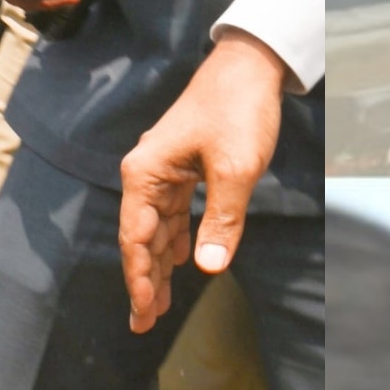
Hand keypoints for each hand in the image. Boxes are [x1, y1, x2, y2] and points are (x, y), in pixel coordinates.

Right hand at [117, 26, 286, 333]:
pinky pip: (175, 212)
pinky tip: (182, 261)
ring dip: (160, 265)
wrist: (252, 66)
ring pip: (158, 228)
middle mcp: (147, 173)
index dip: (140, 280)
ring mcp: (165, 170)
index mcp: (146, 173)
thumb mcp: (234, 170)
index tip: (144, 313)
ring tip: (161, 304)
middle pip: (141, 238)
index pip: (137, 238)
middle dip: (145, 282)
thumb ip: (220, 221)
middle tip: (145, 324)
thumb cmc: (238, 110)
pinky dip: (177, 239)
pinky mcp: (185, 167)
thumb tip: (207, 268)